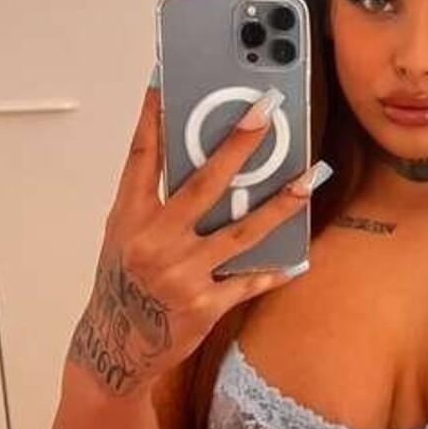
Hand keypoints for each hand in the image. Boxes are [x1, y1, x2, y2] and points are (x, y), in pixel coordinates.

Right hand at [68, 77, 329, 397]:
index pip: (142, 157)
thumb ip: (155, 200)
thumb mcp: (125, 235)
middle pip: (203, 184)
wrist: (117, 347)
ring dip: (281, 203)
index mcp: (129, 218)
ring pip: (242, 231)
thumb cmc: (125, 281)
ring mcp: (181, 275)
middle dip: (237, 145)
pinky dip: (275, 270)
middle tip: (266, 112)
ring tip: (310, 177)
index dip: (154, 118)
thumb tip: (199, 156)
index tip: (169, 81)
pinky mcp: (205, 305)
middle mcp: (154, 243)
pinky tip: (300, 258)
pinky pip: (249, 282)